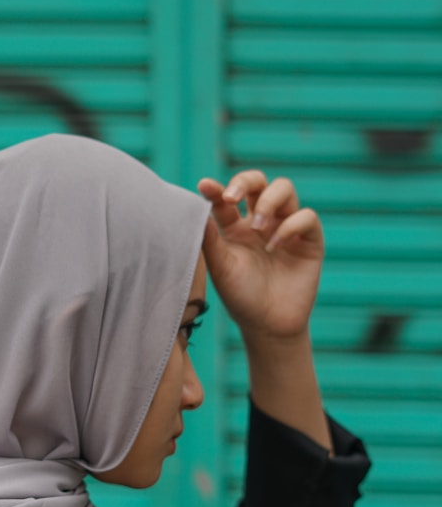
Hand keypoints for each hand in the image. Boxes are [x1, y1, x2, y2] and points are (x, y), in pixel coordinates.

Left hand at [197, 170, 323, 341]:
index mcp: (235, 226)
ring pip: (285, 189)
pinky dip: (291, 226)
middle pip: (258, 181)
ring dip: (269, 201)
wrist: (268, 325)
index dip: (217, 188)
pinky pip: (306, 216)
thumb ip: (210, 240)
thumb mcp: (221, 268)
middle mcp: (261, 221)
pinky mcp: (309, 240)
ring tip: (258, 227)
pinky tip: (276, 246)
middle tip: (232, 197)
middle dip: (245, 181)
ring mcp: (286, 227)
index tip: (205, 187)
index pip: (227, 197)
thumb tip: (197, 209)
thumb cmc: (241, 297)